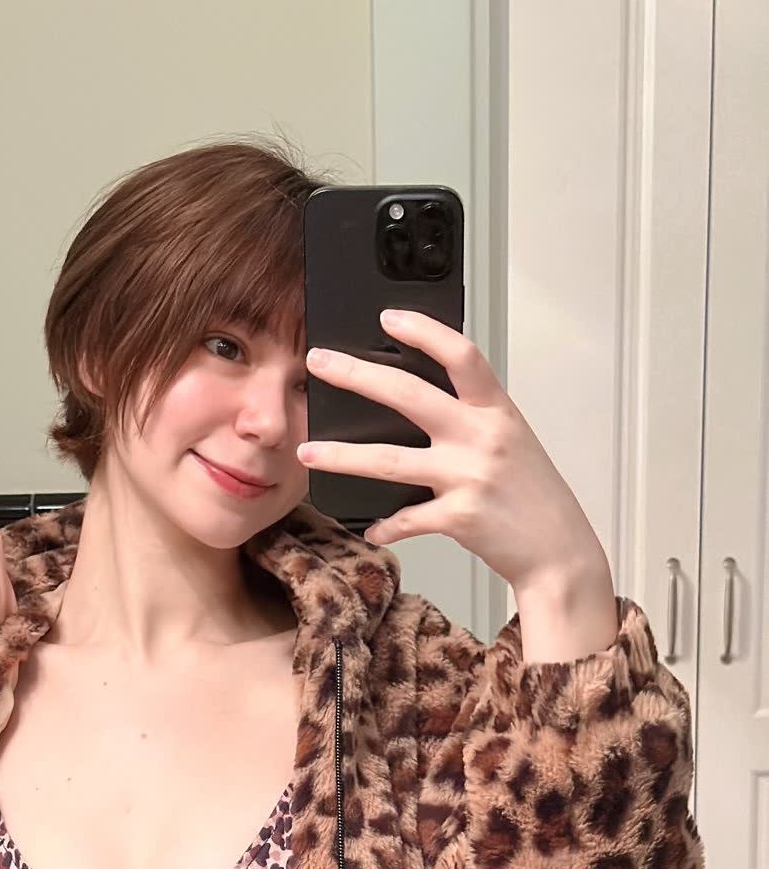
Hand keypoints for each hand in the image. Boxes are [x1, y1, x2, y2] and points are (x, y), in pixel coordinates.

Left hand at [297, 308, 608, 594]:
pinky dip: (385, 526)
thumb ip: (473, 417)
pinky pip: (407, 519)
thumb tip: (419, 400)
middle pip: (408, 395)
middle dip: (357, 375)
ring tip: (308, 452)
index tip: (388, 317)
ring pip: (389, 460)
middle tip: (319, 362)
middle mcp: (481, 437)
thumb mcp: (511, 441)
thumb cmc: (533, 495)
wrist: (559, 551)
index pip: (460, 355)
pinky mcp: (460, 517)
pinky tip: (371, 528)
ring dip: (342, 456)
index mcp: (497, 410)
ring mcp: (468, 477)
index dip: (424, 331)